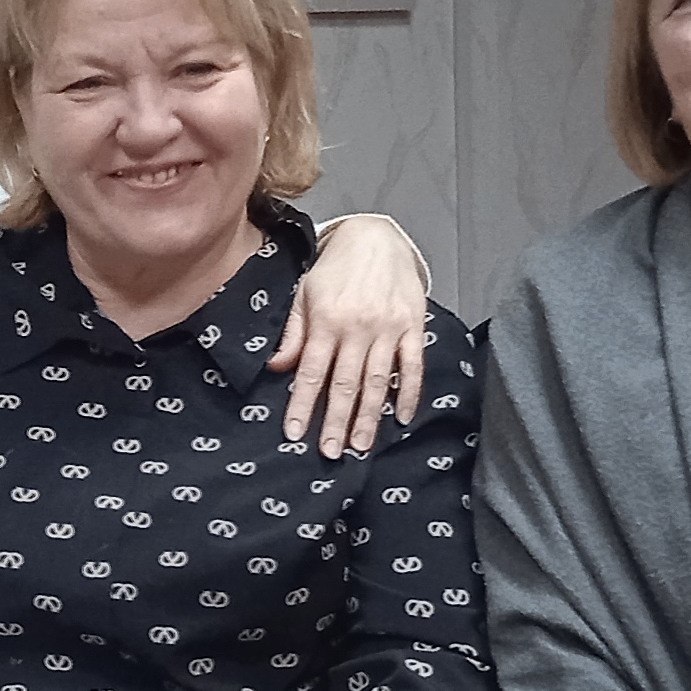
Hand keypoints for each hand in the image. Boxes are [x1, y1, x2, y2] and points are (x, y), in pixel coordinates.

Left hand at [271, 213, 431, 455]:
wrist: (376, 237)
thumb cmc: (335, 269)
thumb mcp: (305, 294)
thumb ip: (294, 333)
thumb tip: (277, 367)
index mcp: (326, 321)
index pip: (311, 372)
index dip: (302, 405)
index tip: (294, 433)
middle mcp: (357, 328)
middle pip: (344, 384)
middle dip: (335, 422)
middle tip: (330, 453)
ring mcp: (387, 329)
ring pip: (376, 381)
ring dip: (368, 416)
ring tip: (360, 446)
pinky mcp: (413, 326)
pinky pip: (412, 366)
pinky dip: (408, 393)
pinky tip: (402, 417)